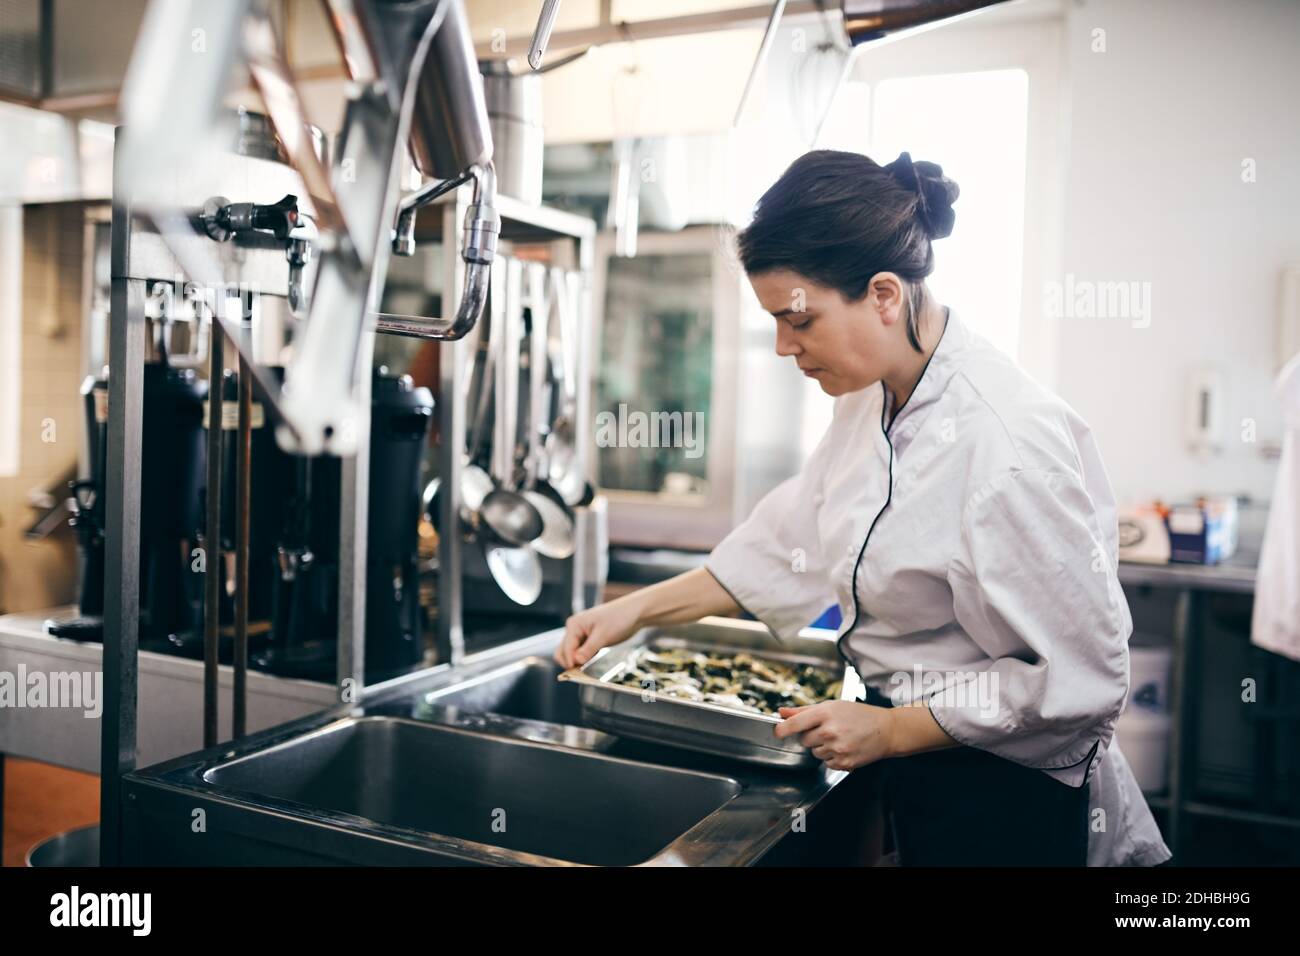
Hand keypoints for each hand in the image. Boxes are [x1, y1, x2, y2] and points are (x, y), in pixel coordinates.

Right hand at [554, 598, 642, 669]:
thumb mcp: (604, 635)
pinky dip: (584, 659)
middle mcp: (574, 629)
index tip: (579, 673)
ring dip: (577, 662)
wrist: (635, 612)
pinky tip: (593, 661)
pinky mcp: (589, 639)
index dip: (571, 662)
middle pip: (563, 652)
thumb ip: (588, 649)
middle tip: (583, 672)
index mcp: (574, 625)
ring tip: (588, 668)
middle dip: (570, 663)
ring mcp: (581, 634)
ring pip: (571, 653)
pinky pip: (581, 652)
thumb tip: (576, 661)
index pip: (566, 649)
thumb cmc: (620, 619)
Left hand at [774, 700, 895, 770]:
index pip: (795, 723)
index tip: (777, 732)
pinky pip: (826, 763)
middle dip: (811, 737)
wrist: (886, 730)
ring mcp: (837, 748)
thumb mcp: (832, 706)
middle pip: (804, 740)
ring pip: (814, 753)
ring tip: (839, 738)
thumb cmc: (859, 715)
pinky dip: (832, 758)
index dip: (782, 729)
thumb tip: (782, 712)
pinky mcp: (844, 763)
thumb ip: (804, 710)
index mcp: (826, 713)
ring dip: (822, 748)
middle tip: (827, 730)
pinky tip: (844, 748)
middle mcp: (830, 731)